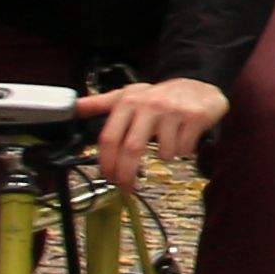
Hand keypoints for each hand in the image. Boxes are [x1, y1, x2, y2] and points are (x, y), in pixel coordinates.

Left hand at [92, 75, 227, 187]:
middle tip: (128, 187)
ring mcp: (173, 111)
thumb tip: (73, 107)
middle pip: (132, 149)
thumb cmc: (160, 96)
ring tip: (167, 145)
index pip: (109, 137)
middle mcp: (149, 104)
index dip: (106, 162)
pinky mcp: (195, 117)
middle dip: (127, 174)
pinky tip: (183, 138)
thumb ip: (100, 103)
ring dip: (165, 156)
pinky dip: (183, 151)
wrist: (200, 85)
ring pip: (163, 152)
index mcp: (129, 101)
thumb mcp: (129, 95)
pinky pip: (184, 149)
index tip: (108, 177)